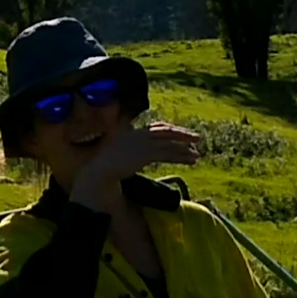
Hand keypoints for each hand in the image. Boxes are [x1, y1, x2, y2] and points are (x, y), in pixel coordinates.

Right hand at [74, 122, 199, 193]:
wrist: (99, 170)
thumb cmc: (105, 161)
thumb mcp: (118, 145)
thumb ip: (127, 139)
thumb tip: (133, 137)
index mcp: (135, 132)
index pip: (158, 127)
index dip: (172, 130)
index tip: (182, 134)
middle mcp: (141, 135)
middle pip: (167, 132)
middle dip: (183, 134)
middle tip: (197, 138)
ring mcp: (143, 144)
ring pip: (170, 144)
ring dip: (185, 149)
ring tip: (197, 155)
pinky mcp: (145, 155)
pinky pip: (168, 154)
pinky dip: (181, 156)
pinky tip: (191, 160)